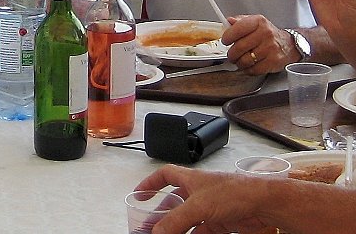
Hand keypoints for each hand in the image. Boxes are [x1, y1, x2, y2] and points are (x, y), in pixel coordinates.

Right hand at [134, 165, 274, 233]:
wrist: (263, 204)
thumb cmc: (235, 191)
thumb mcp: (198, 206)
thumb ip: (176, 220)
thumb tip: (157, 231)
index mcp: (190, 179)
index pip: (165, 175)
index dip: (151, 183)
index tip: (140, 194)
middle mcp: (199, 191)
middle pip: (174, 201)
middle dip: (161, 213)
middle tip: (150, 225)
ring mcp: (209, 207)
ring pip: (186, 219)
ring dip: (175, 228)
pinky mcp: (220, 222)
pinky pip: (200, 231)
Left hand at [221, 14, 296, 73]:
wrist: (289, 44)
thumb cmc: (268, 34)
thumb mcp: (255, 22)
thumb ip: (240, 21)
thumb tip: (228, 21)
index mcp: (258, 22)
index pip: (237, 29)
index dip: (227, 37)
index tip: (225, 41)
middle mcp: (266, 34)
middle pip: (239, 47)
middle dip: (231, 54)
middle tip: (231, 55)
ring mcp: (270, 48)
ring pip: (245, 60)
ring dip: (239, 63)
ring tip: (240, 60)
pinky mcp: (273, 62)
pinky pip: (253, 69)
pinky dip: (248, 69)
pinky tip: (249, 65)